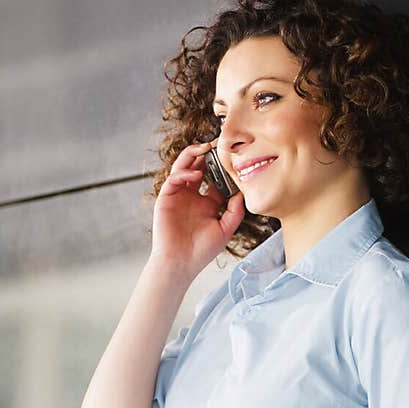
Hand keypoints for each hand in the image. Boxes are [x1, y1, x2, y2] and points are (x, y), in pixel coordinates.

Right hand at [151, 140, 245, 278]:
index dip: (222, 167)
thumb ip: (235, 211)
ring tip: (205, 149)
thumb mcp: (225, 229)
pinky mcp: (166, 198)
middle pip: (198, 166)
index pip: (214, 178)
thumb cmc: (201, 251)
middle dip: (207, 154)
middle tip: (218, 144)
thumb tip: (242, 192)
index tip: (233, 157)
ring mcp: (178, 196)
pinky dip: (184, 173)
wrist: (180, 264)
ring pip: (184, 167)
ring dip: (193, 155)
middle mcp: (192, 196)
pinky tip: (196, 175)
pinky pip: (174, 178)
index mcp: (206, 202)